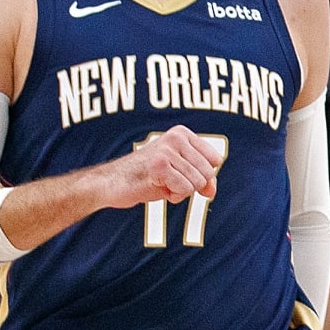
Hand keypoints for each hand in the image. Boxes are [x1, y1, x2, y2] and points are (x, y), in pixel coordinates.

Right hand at [103, 126, 222, 208]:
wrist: (114, 184)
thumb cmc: (148, 177)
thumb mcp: (181, 173)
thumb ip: (203, 179)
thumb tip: (211, 190)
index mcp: (182, 133)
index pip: (215, 159)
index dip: (202, 174)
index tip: (180, 173)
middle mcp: (176, 137)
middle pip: (208, 173)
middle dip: (191, 185)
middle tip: (168, 180)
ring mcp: (167, 150)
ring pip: (197, 183)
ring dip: (180, 191)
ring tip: (160, 182)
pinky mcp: (159, 165)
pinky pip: (185, 189)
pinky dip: (174, 195)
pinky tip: (157, 187)